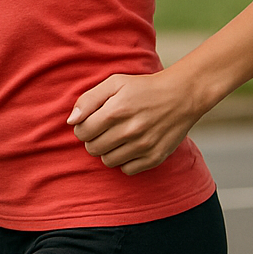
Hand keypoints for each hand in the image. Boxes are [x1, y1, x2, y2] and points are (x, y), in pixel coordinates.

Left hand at [68, 70, 205, 175]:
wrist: (181, 96)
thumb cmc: (143, 88)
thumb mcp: (114, 83)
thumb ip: (88, 100)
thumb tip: (71, 121)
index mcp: (116, 111)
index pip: (82, 131)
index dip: (82, 128)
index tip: (90, 122)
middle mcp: (130, 131)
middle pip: (93, 148)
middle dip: (93, 140)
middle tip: (103, 130)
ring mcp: (144, 146)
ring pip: (108, 161)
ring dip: (107, 151)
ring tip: (116, 138)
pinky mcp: (155, 157)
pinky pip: (127, 170)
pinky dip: (125, 161)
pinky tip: (129, 147)